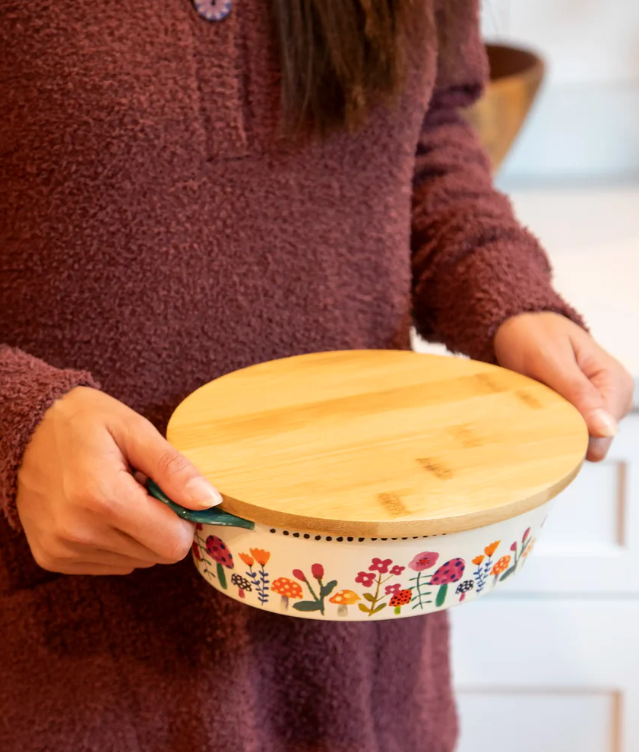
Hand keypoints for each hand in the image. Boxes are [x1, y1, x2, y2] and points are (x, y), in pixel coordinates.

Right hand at [17, 387, 221, 574]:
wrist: (23, 427)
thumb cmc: (83, 421)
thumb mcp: (135, 429)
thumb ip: (173, 469)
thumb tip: (210, 502)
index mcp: (103, 498)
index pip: (174, 543)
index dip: (183, 518)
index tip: (169, 491)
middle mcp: (79, 532)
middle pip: (157, 555)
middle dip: (160, 523)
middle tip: (140, 487)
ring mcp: (62, 550)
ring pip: (136, 561)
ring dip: (137, 533)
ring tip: (116, 495)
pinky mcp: (52, 558)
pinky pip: (110, 564)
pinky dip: (115, 541)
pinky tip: (98, 510)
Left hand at [494, 312, 633, 461]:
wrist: (519, 324)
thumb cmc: (534, 335)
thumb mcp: (550, 360)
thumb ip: (578, 393)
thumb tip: (608, 430)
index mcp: (615, 381)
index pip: (604, 432)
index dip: (573, 434)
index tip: (544, 421)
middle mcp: (615, 396)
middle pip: (594, 440)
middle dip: (564, 430)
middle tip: (538, 406)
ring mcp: (599, 405)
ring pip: (580, 439)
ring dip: (555, 426)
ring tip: (538, 401)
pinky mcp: (582, 410)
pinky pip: (570, 431)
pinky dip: (552, 423)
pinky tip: (540, 407)